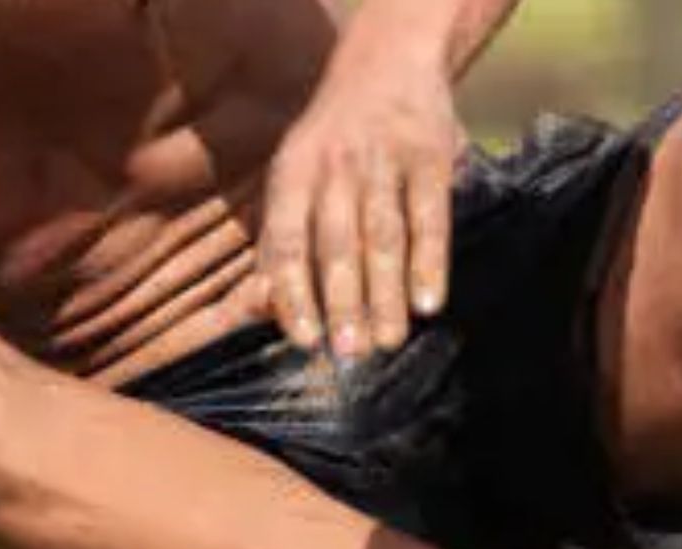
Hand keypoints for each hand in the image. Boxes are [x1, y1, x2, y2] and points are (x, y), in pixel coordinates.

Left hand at [261, 50, 462, 357]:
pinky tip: (429, 304)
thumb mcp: (290, 185)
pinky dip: (429, 262)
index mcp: (292, 176)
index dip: (294, 294)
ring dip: (386, 294)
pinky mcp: (430, 155)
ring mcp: (385, 159)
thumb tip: (250, 313)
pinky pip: (430, 216)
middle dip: (343, 303)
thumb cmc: (329, 149)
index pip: (286, 244)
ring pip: (383, 237)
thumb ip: (273, 249)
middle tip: (350, 354)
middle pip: (337, 246)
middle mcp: (335, 166)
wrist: (387, 60)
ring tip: (388, 341)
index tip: (306, 341)